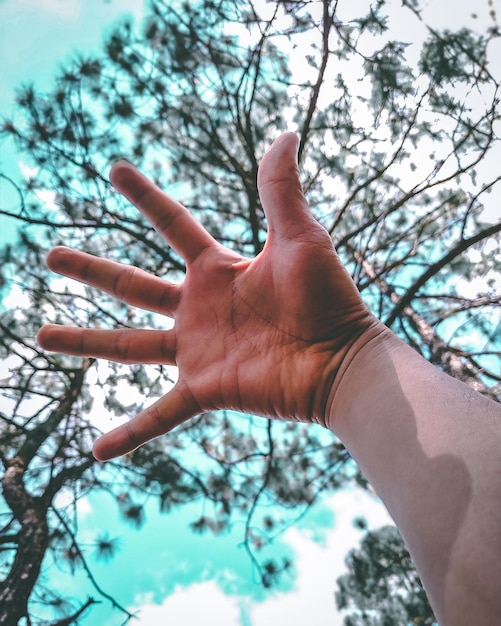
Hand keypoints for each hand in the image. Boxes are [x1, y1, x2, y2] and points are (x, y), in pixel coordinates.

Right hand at [38, 133, 375, 459]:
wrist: (343, 360)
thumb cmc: (329, 299)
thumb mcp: (301, 238)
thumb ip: (282, 190)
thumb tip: (286, 133)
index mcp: (219, 270)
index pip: (172, 226)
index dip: (145, 197)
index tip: (114, 171)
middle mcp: (200, 309)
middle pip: (132, 286)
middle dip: (91, 270)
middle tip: (50, 257)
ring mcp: (197, 350)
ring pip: (128, 345)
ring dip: (85, 342)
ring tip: (41, 335)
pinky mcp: (204, 388)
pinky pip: (159, 415)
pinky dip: (130, 434)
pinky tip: (95, 451)